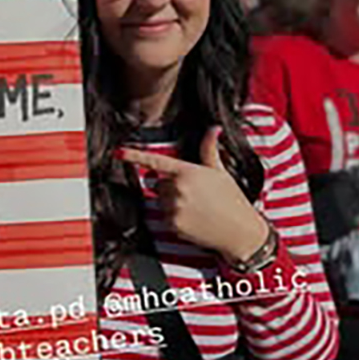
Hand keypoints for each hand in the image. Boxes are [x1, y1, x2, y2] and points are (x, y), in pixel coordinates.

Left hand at [117, 126, 267, 264]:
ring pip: (160, 200)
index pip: (155, 161)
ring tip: (196, 207)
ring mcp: (174, 207)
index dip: (134, 156)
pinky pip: (164, 217)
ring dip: (171, 202)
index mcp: (187, 172)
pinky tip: (194, 219)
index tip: (119, 151)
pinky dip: (175, 218)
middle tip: (194, 194)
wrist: (239, 231)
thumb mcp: (220, 171)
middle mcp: (177, 188)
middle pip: (158, 183)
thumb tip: (213, 128)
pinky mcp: (173, 224)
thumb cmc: (232, 199)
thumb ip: (209, 149)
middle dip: (170, 186)